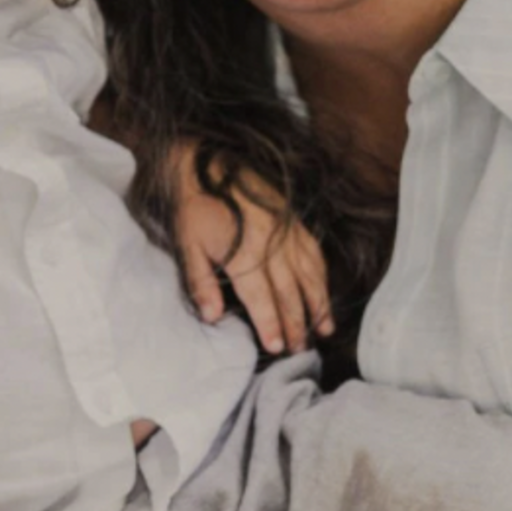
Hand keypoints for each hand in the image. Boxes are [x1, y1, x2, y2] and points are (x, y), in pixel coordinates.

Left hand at [171, 146, 332, 354]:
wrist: (207, 162)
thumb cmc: (193, 206)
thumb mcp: (186, 245)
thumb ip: (201, 283)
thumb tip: (212, 318)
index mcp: (243, 253)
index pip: (262, 299)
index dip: (271, 326)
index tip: (278, 348)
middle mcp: (272, 244)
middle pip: (290, 292)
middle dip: (297, 323)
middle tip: (302, 349)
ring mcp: (287, 231)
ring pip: (310, 274)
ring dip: (318, 303)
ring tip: (324, 329)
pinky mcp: (293, 220)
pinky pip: (314, 252)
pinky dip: (322, 275)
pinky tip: (324, 291)